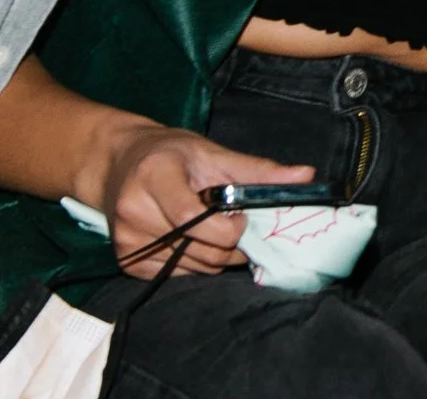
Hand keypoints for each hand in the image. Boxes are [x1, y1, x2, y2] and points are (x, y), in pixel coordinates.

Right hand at [93, 123, 315, 277]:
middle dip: (232, 243)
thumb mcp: (214, 153)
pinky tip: (195, 239)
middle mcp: (133, 210)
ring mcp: (127, 239)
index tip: (244, 216)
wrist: (119, 164)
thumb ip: (259, 171)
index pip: (193, 217)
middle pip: (198, 248)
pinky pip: (177, 273)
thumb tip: (307, 176)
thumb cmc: (172, 155)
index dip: (229, 226)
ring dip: (217, 254)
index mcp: (155, 175)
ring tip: (216, 227)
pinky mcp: (127, 261)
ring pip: (193, 265)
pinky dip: (196, 261)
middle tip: (239, 224)